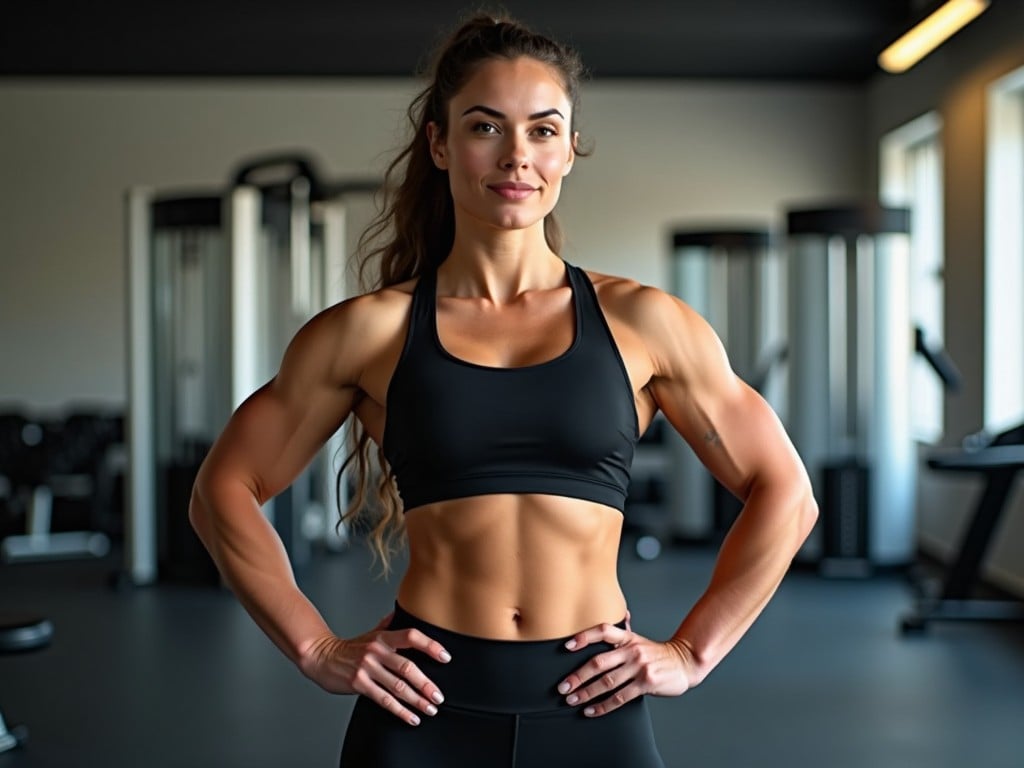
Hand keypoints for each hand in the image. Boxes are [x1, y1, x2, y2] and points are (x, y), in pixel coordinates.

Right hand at [300, 612, 450, 725]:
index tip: (446, 657)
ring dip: (416, 700)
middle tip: (438, 696)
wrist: (321, 657)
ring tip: (430, 709)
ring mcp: (367, 668)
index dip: (430, 646)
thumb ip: (387, 625)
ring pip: (397, 686)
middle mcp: (376, 651)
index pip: (411, 637)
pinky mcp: (359, 684)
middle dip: (426, 683)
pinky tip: (411, 717)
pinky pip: (383, 699)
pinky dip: (399, 710)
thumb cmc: (349, 648)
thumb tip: (400, 612)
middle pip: (407, 667)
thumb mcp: (370, 633)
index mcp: (383, 637)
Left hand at [557, 622, 694, 717]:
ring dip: (586, 693)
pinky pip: (620, 697)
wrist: (684, 662)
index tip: (566, 646)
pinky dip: (603, 706)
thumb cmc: (656, 653)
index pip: (603, 631)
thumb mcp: (639, 639)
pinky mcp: (646, 684)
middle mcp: (632, 650)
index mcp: (627, 638)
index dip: (584, 637)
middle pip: (599, 662)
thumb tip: (621, 614)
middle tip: (563, 687)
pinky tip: (591, 710)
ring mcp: (639, 667)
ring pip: (607, 682)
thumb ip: (624, 632)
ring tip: (572, 700)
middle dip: (578, 676)